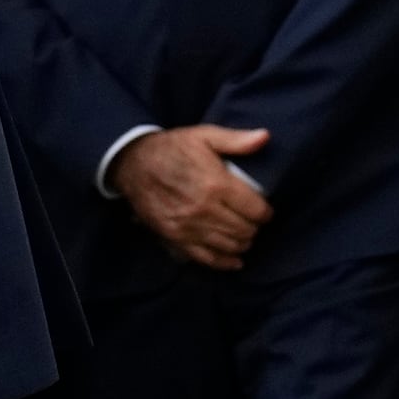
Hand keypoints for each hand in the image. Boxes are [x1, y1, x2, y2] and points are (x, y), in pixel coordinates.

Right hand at [110, 123, 274, 270]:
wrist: (133, 164)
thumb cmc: (171, 148)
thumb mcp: (204, 135)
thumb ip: (236, 140)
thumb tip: (264, 137)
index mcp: (216, 184)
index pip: (255, 209)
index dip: (265, 212)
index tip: (264, 210)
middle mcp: (204, 209)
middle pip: (244, 230)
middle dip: (254, 228)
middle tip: (253, 222)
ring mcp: (189, 227)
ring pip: (229, 245)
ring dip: (242, 243)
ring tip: (244, 236)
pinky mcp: (175, 238)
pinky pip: (206, 258)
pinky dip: (224, 263)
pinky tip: (235, 261)